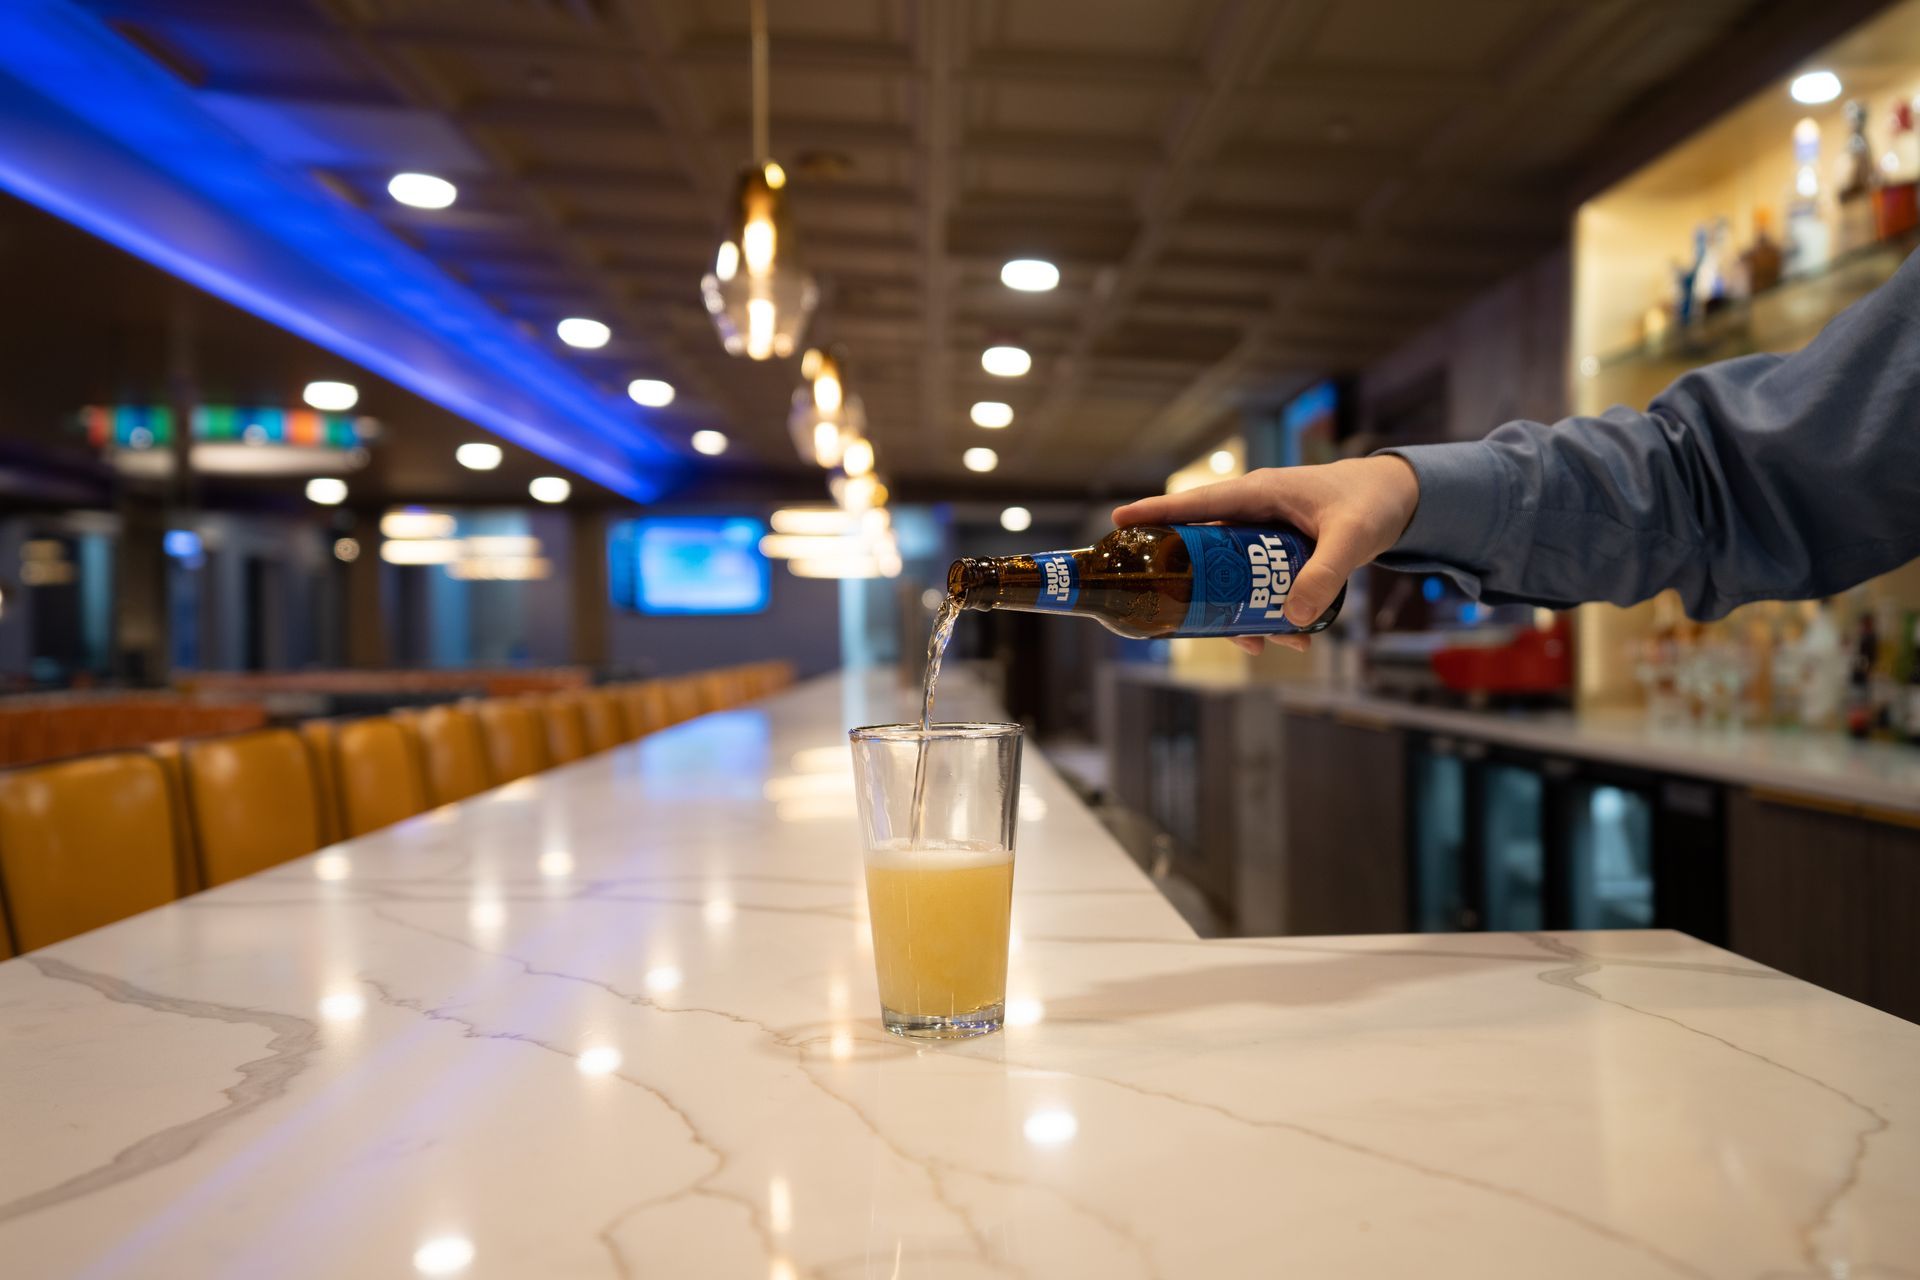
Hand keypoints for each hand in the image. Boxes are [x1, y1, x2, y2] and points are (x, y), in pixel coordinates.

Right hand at [1111, 455, 1419, 653]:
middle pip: (1204, 550)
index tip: (1119, 522)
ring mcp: (1263, 534)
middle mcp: (1254, 512)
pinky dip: (1268, 613)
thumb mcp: (1351, 539)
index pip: (1197, 504)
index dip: (1157, 514)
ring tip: (1262, 645)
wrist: (1400, 498)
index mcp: (1259, 493)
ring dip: (1240, 612)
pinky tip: (1292, 638)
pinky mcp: (1278, 553)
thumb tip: (1292, 618)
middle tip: (1182, 616)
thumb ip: (1325, 575)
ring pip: (1231, 576)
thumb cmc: (1372, 503)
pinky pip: (1257, 585)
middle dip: (1195, 587)